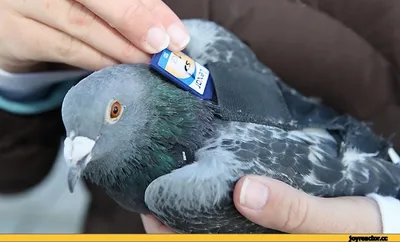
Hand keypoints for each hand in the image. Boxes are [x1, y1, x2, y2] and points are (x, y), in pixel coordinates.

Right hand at [0, 0, 188, 71]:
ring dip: (121, 48)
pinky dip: (97, 60)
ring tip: (147, 63)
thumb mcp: (93, 1)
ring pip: (82, 25)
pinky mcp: (17, 33)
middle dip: (136, 23)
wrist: (10, 19)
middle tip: (163, 47)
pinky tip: (118, 68)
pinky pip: (65, 48)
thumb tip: (167, 32)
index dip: (150, 8)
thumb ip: (126, 7)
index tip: (176, 34)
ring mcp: (24, 2)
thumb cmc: (62, 6)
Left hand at [141, 175, 383, 233]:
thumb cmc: (360, 231)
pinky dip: (222, 196)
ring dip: (197, 203)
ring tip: (180, 172)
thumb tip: (245, 191)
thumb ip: (292, 211)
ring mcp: (261, 230)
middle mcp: (253, 237)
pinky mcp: (272, 220)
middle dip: (176, 214)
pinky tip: (217, 176)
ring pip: (216, 223)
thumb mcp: (331, 224)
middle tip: (158, 180)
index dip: (169, 234)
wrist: (382, 228)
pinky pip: (238, 211)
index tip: (148, 207)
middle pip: (201, 235)